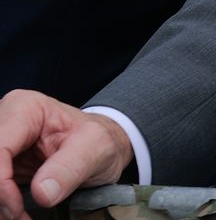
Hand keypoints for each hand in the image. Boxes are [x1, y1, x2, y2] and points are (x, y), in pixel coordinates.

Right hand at [0, 91, 133, 219]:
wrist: (103, 147)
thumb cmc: (100, 140)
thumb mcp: (97, 148)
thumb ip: (70, 167)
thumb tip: (42, 193)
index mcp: (25, 109)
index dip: (0, 182)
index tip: (16, 208)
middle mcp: (5, 122)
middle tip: (17, 215)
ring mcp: (1, 144)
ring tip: (20, 216)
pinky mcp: (1, 164)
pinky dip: (2, 203)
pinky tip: (17, 213)